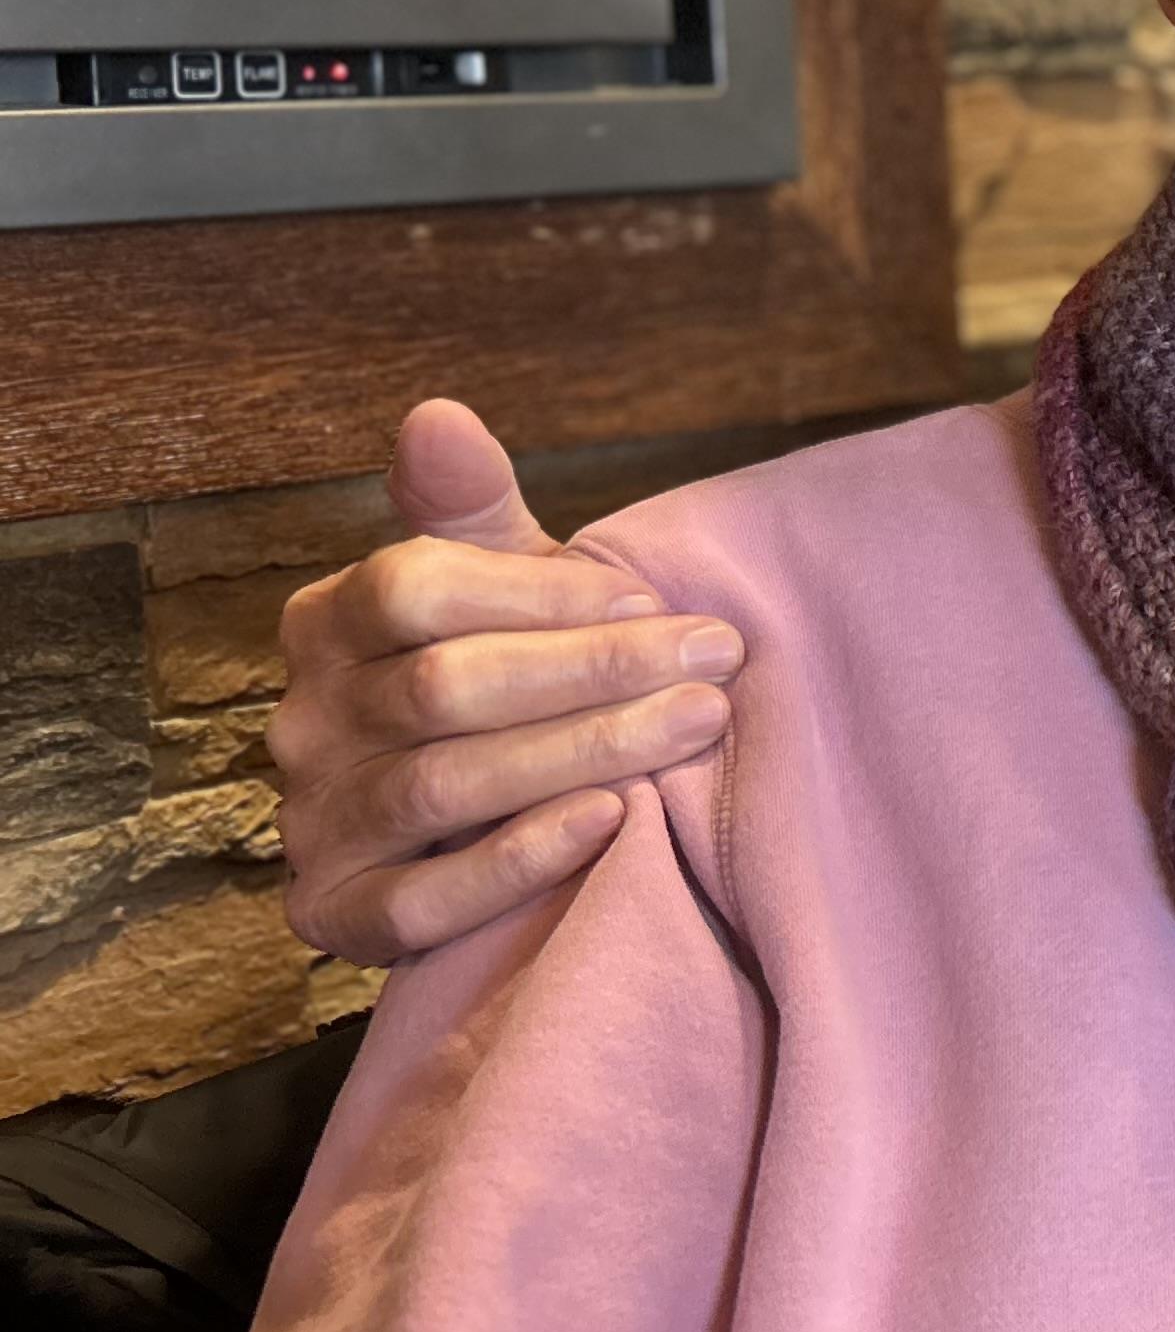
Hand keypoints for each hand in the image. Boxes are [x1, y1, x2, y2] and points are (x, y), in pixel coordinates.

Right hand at [270, 400, 743, 964]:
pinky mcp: (335, 917)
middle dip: (595, 670)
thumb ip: (469, 504)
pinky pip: (418, 904)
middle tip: (716, 658)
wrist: (496, 815)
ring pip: (443, 787)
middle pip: (445, 687)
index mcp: (326, 623)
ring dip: (584, 750)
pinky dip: (517, 861)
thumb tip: (436, 414)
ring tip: (697, 722)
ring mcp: (312, 824)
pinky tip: (612, 820)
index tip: (654, 595)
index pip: (415, 589)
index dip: (541, 591)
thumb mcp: (496, 582)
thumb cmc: (511, 671)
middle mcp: (302, 724)